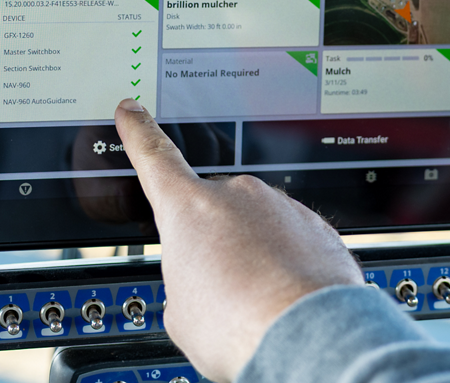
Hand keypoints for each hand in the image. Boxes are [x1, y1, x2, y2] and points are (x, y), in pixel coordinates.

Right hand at [114, 99, 362, 381]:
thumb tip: (201, 284)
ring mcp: (280, 207)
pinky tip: (285, 296)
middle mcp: (236, 195)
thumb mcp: (179, 312)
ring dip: (253, 255)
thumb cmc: (240, 326)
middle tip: (217, 287)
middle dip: (211, 243)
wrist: (308, 338)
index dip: (139, 133)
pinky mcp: (316, 226)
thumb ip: (183, 281)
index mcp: (188, 209)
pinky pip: (291, 239)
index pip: (155, 157)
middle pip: (210, 210)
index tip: (133, 110)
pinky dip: (287, 264)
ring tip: (256, 299)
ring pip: (255, 226)